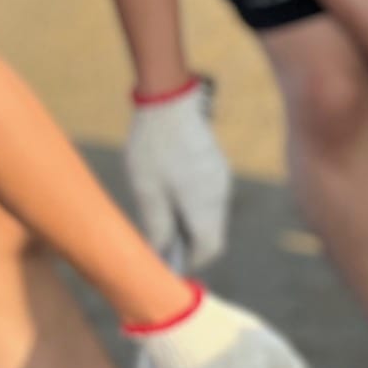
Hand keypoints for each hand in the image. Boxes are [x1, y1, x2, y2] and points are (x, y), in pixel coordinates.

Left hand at [126, 78, 230, 267]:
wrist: (171, 102)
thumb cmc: (154, 147)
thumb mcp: (146, 190)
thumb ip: (156, 225)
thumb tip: (160, 254)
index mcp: (204, 205)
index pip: (209, 248)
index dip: (191, 261)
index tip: (170, 265)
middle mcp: (219, 196)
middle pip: (211, 233)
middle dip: (188, 243)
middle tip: (158, 241)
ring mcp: (222, 180)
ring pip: (210, 215)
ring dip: (189, 223)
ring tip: (159, 214)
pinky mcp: (218, 168)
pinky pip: (209, 198)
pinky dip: (193, 205)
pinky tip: (170, 192)